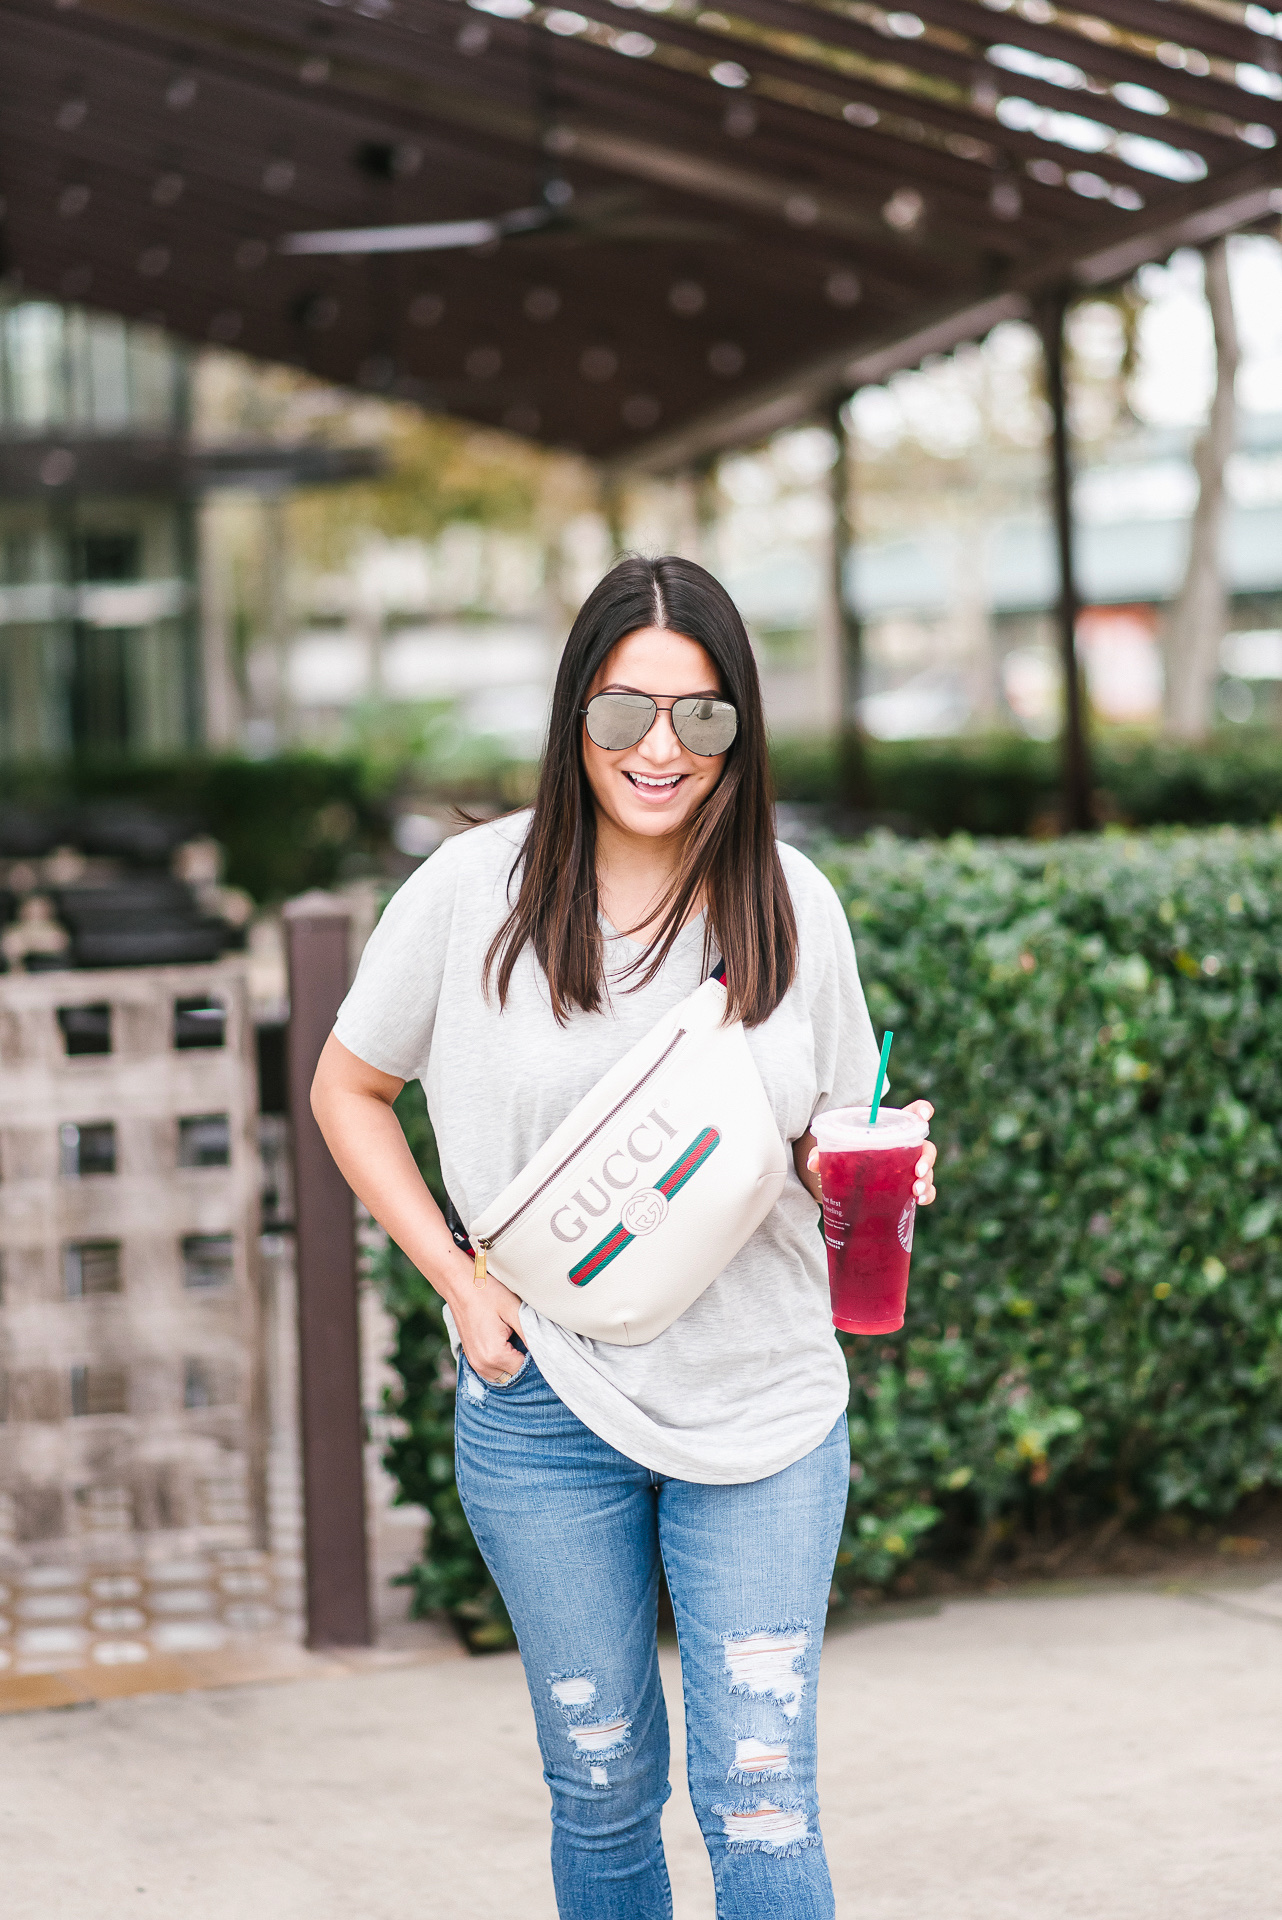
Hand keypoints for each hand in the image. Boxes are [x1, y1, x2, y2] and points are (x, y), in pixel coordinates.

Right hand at [446, 1263, 527, 1383]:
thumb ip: (530, 1334)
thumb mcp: (514, 1310)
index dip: (534, 1357)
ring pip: (501, 1376)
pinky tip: (505, 1345)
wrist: (459, 1285)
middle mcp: (482, 1364)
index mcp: (494, 1355)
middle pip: (512, 1376)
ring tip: (516, 1342)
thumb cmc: (487, 1293)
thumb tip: (545, 1351)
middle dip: (522, 1362)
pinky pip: (490, 1371)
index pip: (523, 1369)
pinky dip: (500, 1364)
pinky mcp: (470, 1356)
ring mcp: (473, 1362)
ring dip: (511, 1365)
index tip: (536, 1341)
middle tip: (526, 1340)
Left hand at [804, 1098, 938, 1205]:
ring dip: (926, 1181)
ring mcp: (909, 1169)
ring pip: (927, 1171)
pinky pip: (925, 1191)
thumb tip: (813, 1163)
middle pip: (926, 1147)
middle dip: (926, 1159)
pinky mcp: (908, 1188)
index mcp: (891, 1131)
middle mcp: (905, 1149)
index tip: (925, 1114)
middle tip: (917, 1171)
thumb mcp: (835, 1150)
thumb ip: (822, 1152)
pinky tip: (920, 1201)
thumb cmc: (847, 1155)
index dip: (921, 1111)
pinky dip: (927, 1195)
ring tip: (915, 1192)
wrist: (848, 1180)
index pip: (912, 1115)